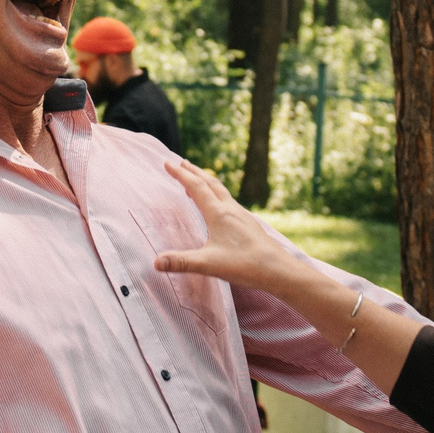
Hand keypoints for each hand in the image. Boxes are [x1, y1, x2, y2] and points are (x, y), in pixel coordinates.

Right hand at [150, 161, 310, 297]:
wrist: (278, 270)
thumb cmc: (245, 265)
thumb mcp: (208, 264)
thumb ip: (181, 262)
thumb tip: (155, 262)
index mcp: (218, 214)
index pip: (196, 187)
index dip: (180, 175)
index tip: (167, 163)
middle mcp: (231, 209)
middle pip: (210, 183)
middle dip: (194, 172)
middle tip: (181, 163)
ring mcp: (242, 216)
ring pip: (221, 191)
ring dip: (207, 181)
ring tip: (197, 179)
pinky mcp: (249, 224)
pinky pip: (230, 202)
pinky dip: (218, 195)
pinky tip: (220, 206)